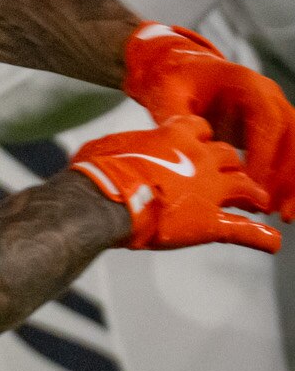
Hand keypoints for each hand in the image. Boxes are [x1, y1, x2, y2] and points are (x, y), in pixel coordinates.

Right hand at [70, 113, 279, 252]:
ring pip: (245, 186)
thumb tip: (103, 154)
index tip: (197, 144)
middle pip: (228, 155)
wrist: (102, 199)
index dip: (200, 137)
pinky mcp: (210, 223)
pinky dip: (261, 238)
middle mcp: (200, 158)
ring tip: (260, 202)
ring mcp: (210, 191)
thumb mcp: (107, 146)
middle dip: (230, 165)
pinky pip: (244, 230)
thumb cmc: (97, 170)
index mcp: (175, 135)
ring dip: (253, 194)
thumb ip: (121, 147)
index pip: (200, 128)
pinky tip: (272, 243)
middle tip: (228, 175)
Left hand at [122, 22, 294, 210]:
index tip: (252, 185)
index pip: (267, 121)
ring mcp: (277, 113)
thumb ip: (176, 118)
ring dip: (293, 183)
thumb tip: (184, 147)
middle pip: (293, 137)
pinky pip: (291, 155)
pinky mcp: (274, 131)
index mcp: (248, 85)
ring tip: (283, 215)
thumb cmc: (173, 81)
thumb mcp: (167, 93)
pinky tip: (281, 207)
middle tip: (277, 211)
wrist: (181, 70)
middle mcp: (271, 97)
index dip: (264, 154)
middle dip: (288, 175)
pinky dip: (288, 180)